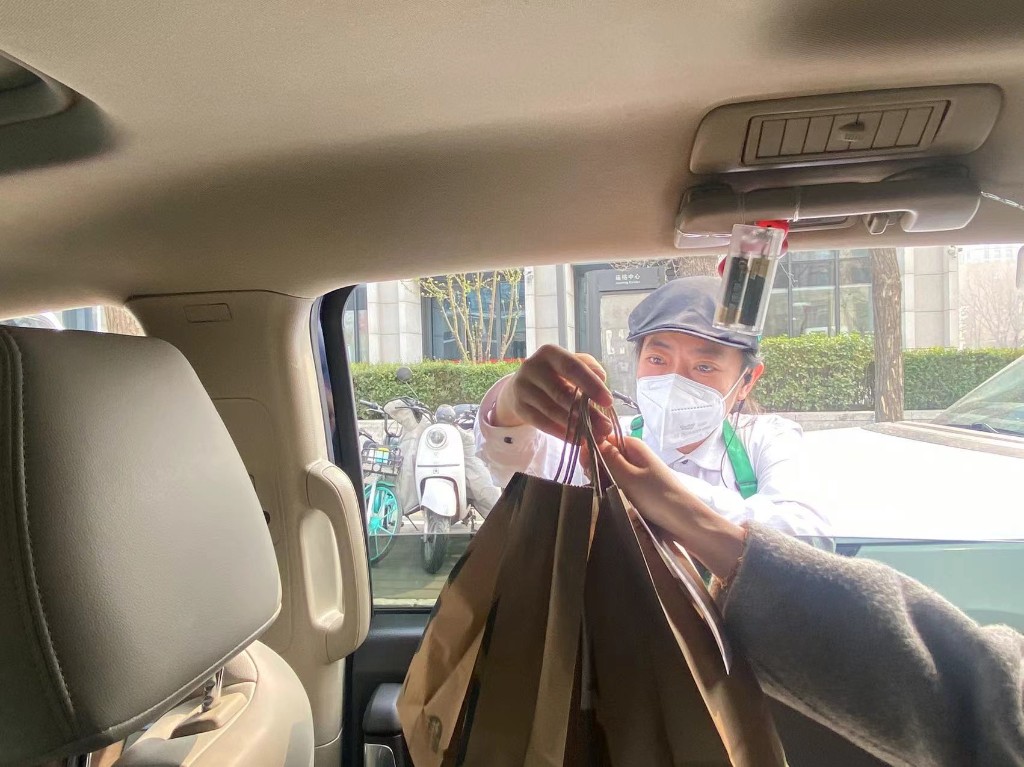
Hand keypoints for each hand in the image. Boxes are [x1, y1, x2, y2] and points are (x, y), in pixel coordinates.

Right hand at [494, 345, 613, 439]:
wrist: (520, 386)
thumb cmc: (554, 375)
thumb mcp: (570, 364)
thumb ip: (588, 368)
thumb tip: (601, 379)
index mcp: (550, 353)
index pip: (572, 368)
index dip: (591, 385)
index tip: (609, 401)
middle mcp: (533, 367)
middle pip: (562, 392)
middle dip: (587, 412)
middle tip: (606, 427)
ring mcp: (523, 388)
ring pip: (552, 410)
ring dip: (576, 426)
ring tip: (595, 436)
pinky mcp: (519, 407)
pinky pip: (542, 423)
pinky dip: (561, 433)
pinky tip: (577, 439)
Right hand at [599, 437, 745, 578]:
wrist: (684, 522)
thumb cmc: (657, 496)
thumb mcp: (628, 476)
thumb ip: (607, 458)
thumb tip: (589, 440)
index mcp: (633, 446)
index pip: (603, 439)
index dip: (592, 450)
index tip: (587, 467)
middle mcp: (634, 456)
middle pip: (605, 456)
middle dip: (597, 468)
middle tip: (598, 484)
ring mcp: (636, 473)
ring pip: (609, 473)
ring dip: (604, 482)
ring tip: (605, 495)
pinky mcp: (637, 489)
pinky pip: (618, 486)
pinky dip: (612, 492)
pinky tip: (610, 501)